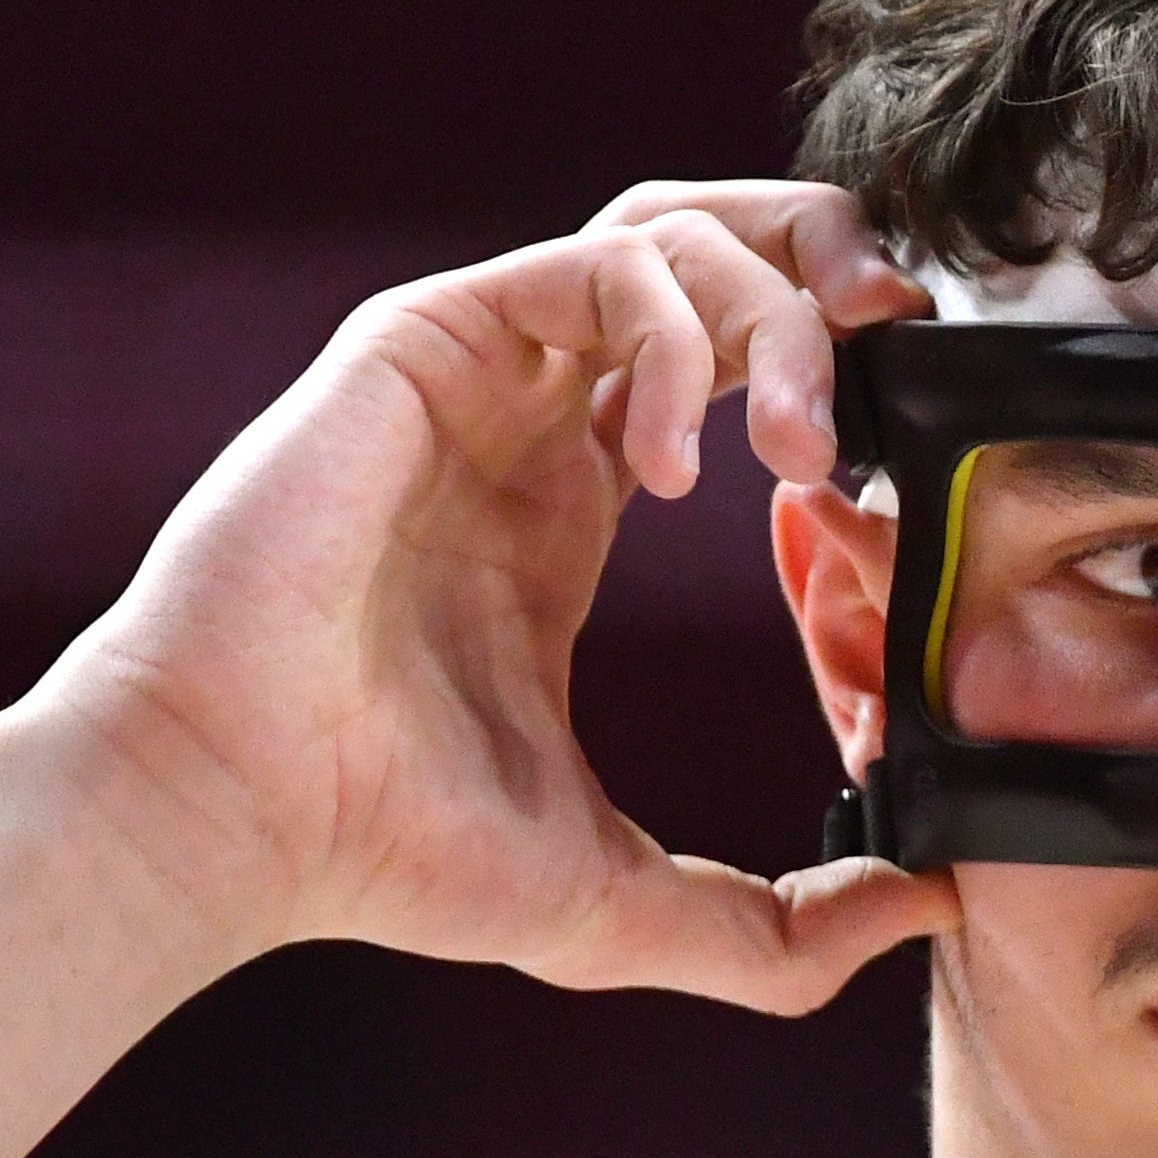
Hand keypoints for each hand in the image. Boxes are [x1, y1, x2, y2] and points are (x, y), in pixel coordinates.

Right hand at [14, 179, 956, 1007]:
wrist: (231, 812)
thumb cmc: (381, 850)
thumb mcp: (623, 904)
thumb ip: (779, 927)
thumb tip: (926, 913)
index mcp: (576, 500)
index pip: (734, 359)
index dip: (837, 383)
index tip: (896, 479)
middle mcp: (532, 414)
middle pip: (716, 247)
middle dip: (831, 273)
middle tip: (897, 360)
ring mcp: (479, 367)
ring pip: (672, 230)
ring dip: (775, 308)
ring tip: (801, 445)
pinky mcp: (428, 340)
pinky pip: (599, 264)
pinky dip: (675, 338)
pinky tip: (672, 469)